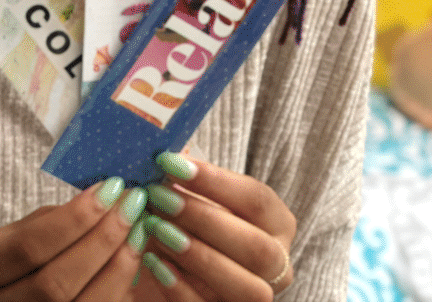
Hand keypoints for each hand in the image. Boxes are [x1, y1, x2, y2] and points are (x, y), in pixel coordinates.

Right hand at [0, 178, 146, 300]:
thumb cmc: (4, 268)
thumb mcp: (8, 240)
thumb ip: (50, 222)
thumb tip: (105, 198)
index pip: (29, 246)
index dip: (74, 218)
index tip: (109, 188)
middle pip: (57, 281)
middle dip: (102, 239)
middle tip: (132, 205)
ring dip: (118, 266)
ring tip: (138, 232)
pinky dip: (119, 291)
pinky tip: (131, 263)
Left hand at [134, 153, 294, 300]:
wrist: (184, 266)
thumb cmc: (192, 219)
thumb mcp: (195, 193)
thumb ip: (186, 174)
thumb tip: (163, 145)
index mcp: (277, 223)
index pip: (257, 199)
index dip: (215, 182)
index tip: (171, 163)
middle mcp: (277, 264)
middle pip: (256, 246)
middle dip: (204, 220)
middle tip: (159, 197)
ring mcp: (257, 296)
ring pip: (246, 287)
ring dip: (199, 257)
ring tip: (156, 230)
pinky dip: (181, 288)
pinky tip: (153, 263)